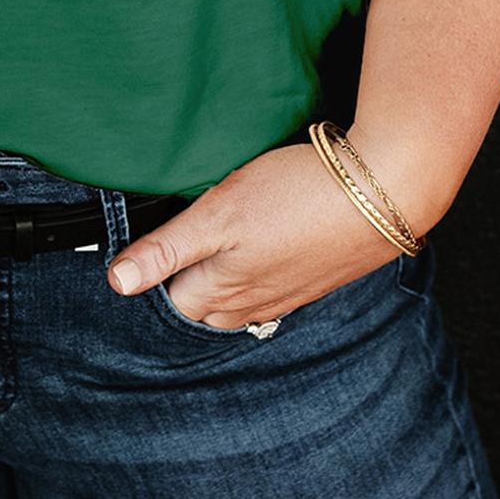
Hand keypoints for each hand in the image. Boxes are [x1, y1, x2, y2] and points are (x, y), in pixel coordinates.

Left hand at [106, 140, 422, 328]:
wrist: (382, 191)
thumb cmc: (296, 195)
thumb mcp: (218, 214)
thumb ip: (168, 248)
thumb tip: (117, 283)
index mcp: (224, 290)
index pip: (173, 302)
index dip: (158, 275)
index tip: (151, 249)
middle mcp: (255, 302)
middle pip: (206, 308)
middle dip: (188, 286)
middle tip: (177, 248)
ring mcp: (290, 293)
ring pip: (242, 301)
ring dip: (224, 283)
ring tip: (215, 251)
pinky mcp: (317, 276)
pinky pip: (275, 289)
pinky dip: (260, 275)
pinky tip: (264, 249)